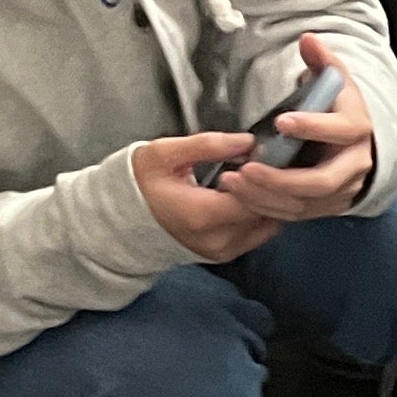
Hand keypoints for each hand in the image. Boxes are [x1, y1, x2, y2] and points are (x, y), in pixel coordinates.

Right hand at [129, 134, 287, 262]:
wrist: (124, 219)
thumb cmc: (142, 181)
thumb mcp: (165, 153)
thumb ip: (207, 145)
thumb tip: (248, 141)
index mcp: (202, 214)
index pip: (254, 197)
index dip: (264, 176)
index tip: (264, 155)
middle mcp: (218, 239)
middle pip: (265, 213)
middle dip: (273, 188)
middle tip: (272, 164)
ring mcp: (224, 251)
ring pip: (267, 225)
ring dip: (271, 201)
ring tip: (266, 178)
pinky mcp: (227, 255)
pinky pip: (259, 234)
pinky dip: (263, 214)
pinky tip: (257, 195)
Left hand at [204, 37, 374, 219]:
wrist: (356, 142)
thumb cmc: (337, 107)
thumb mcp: (334, 79)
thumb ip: (321, 60)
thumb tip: (308, 39)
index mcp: (357, 130)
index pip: (340, 130)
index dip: (312, 127)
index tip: (281, 121)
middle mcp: (355, 165)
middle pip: (321, 181)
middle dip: (281, 178)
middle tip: (245, 169)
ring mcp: (343, 190)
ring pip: (306, 203)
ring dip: (267, 196)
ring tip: (231, 183)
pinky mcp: (328, 207)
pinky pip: (298, 214)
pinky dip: (269, 208)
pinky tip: (242, 196)